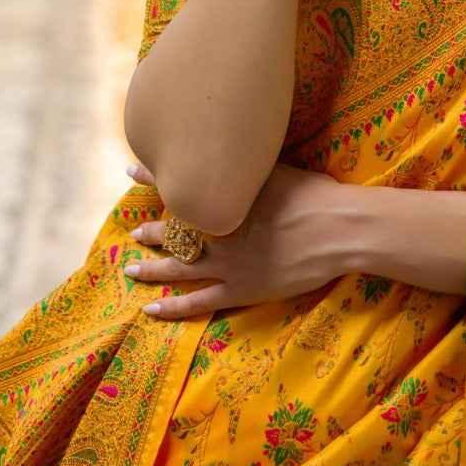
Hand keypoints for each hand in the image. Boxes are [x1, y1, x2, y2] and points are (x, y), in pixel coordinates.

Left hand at [123, 160, 351, 318]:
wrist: (335, 229)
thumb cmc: (313, 194)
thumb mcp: (276, 169)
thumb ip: (248, 170)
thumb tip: (233, 156)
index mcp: (225, 201)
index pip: (180, 188)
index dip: (153, 178)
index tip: (130, 170)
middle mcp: (219, 232)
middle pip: (175, 232)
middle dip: (152, 231)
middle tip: (135, 231)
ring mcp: (227, 264)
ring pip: (178, 268)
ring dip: (152, 268)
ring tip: (131, 268)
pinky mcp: (240, 290)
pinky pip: (198, 302)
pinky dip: (174, 307)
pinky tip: (151, 309)